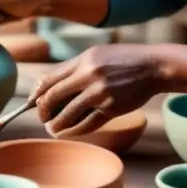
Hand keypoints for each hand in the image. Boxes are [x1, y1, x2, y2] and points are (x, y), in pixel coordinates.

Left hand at [29, 44, 169, 137]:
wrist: (153, 66)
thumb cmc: (123, 60)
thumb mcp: (97, 55)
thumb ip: (76, 68)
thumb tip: (51, 85)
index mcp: (83, 60)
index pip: (50, 79)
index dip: (37, 93)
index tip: (33, 102)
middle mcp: (89, 75)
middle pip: (53, 96)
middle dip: (42, 110)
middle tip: (42, 117)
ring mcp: (100, 93)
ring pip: (67, 114)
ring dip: (56, 125)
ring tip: (52, 129)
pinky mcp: (112, 108)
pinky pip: (87, 124)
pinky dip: (74, 131)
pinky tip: (67, 133)